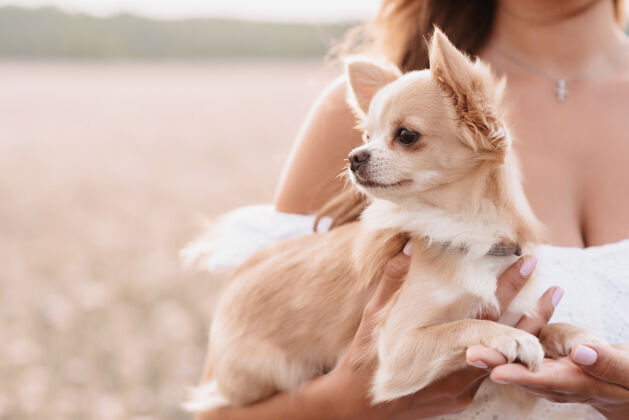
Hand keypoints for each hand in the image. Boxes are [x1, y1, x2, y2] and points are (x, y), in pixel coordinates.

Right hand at [196, 246, 557, 419]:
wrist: (357, 407)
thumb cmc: (364, 361)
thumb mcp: (374, 319)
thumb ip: (392, 283)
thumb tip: (406, 248)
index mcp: (440, 349)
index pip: (486, 315)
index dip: (508, 287)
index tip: (526, 262)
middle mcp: (459, 373)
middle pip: (507, 341)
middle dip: (532, 312)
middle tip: (553, 287)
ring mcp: (462, 389)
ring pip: (505, 360)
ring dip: (523, 333)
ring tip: (543, 309)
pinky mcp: (461, 398)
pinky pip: (492, 372)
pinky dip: (505, 353)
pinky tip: (512, 338)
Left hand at [482, 343, 628, 419]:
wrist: (625, 385)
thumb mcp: (628, 371)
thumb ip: (606, 363)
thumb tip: (581, 352)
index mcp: (576, 383)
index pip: (544, 380)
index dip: (520, 375)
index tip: (496, 371)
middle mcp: (555, 382)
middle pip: (522, 373)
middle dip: (496, 365)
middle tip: (472, 354)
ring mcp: (547, 373)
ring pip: (516, 363)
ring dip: (494, 356)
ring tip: (470, 347)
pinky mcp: (543, 362)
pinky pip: (522, 352)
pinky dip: (505, 344)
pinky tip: (486, 332)